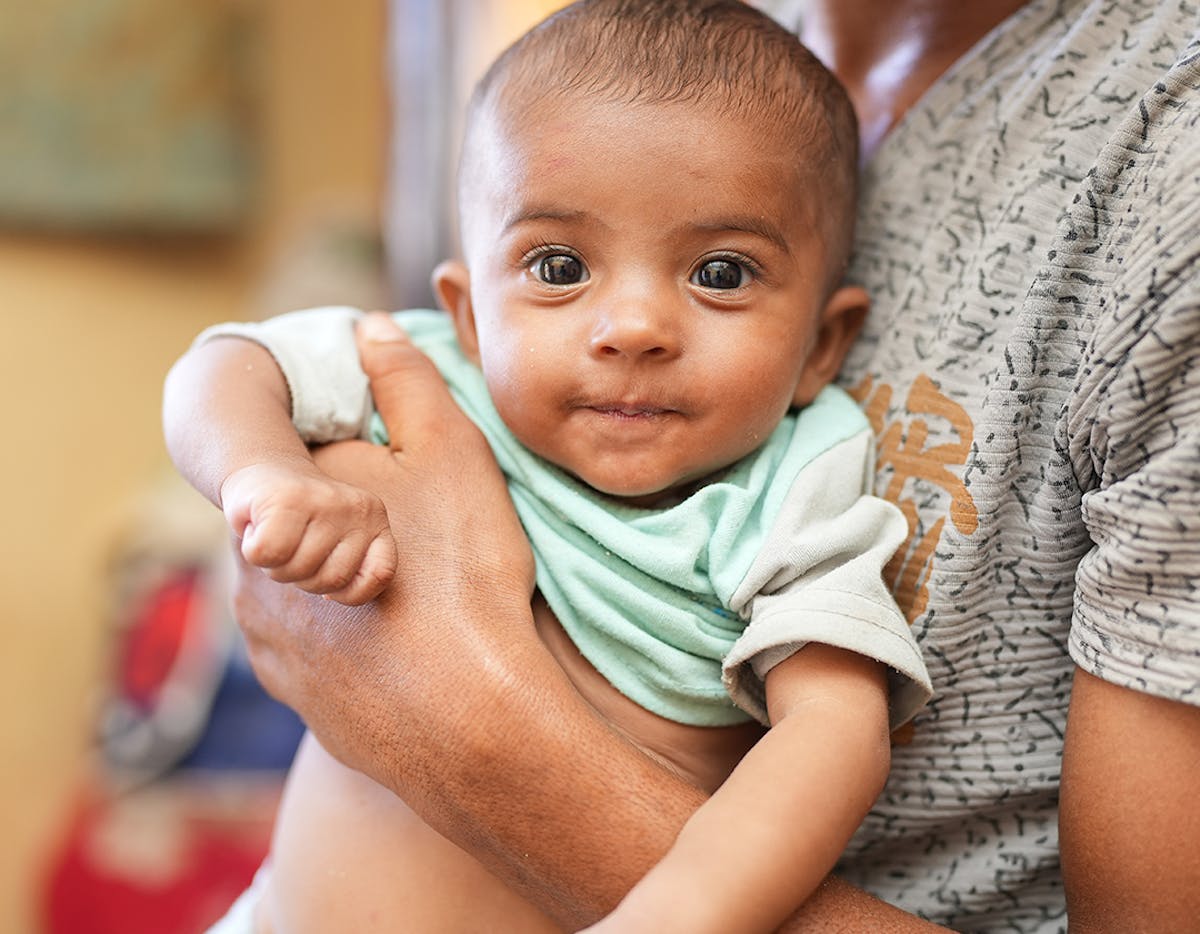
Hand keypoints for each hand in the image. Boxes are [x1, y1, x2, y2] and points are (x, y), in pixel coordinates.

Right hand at [221, 461, 396, 604]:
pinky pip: (268, 554)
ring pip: (297, 569)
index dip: (350, 592)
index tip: (327, 587)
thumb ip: (347, 566)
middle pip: (331, 580)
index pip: (381, 573)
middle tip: (291, 551)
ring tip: (275, 538)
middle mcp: (356, 508)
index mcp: (375, 519)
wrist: (261, 469)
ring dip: (275, 567)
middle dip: (303, 578)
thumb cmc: (299, 520)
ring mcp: (323, 500)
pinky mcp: (286, 499)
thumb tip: (333, 595)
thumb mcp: (336, 540)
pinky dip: (254, 552)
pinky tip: (258, 531)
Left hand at [231, 311, 535, 776]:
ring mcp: (268, 642)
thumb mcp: (449, 451)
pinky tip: (406, 644)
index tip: (398, 480)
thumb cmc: (458, 570)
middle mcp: (252, 570)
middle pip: (301, 527)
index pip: (300, 457)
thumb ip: (405, 380)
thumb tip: (367, 327)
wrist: (468, 716)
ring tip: (419, 595)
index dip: (354, 462)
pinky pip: (320, 650)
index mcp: (278, 496)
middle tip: (418, 538)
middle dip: (347, 524)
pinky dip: (354, 642)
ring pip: (305, 590)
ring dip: (344, 587)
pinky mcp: (295, 697)